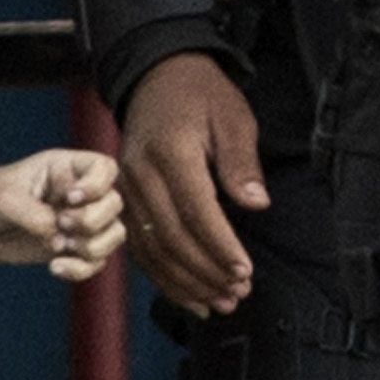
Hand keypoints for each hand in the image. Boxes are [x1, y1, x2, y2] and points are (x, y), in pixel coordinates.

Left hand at [0, 147, 124, 281]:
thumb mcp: (3, 199)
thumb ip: (33, 215)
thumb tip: (59, 238)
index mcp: (64, 169)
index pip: (104, 168)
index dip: (96, 185)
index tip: (70, 198)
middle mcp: (78, 194)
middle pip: (114, 204)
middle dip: (91, 220)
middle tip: (61, 225)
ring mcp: (78, 222)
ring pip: (114, 234)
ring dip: (92, 247)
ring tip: (59, 247)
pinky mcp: (72, 248)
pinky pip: (96, 262)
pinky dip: (81, 270)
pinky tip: (54, 267)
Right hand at [119, 53, 264, 310]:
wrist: (156, 76)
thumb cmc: (201, 95)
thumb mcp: (233, 116)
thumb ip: (241, 161)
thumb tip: (255, 203)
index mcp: (170, 151)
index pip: (195, 210)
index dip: (220, 246)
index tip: (244, 271)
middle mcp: (140, 174)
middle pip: (170, 236)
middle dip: (205, 271)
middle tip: (237, 293)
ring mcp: (126, 190)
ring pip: (151, 248)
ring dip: (185, 282)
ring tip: (219, 303)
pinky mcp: (124, 201)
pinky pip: (138, 247)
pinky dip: (162, 277)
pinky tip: (189, 297)